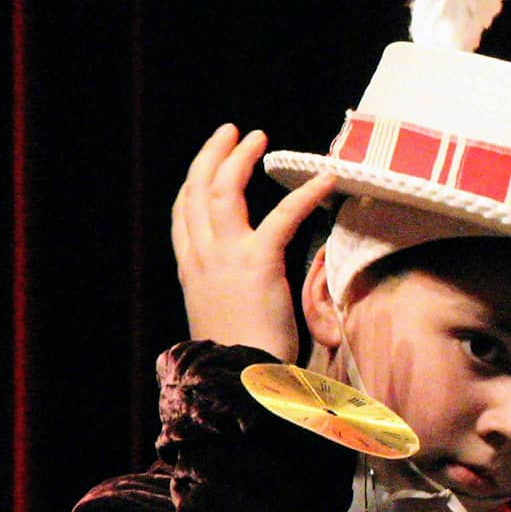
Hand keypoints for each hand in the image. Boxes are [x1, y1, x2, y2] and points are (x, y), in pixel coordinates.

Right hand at [170, 124, 335, 360]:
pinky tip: (327, 178)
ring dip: (240, 159)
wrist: (238, 378)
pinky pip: (283, 216)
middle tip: (231, 133)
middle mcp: (200, 257)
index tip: (207, 165)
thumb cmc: (239, 358)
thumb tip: (249, 284)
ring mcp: (224, 256)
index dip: (194, 185)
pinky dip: (306, 194)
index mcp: (190, 270)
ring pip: (222, 190)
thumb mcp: (223, 316)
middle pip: (195, 192)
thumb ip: (228, 290)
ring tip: (257, 137)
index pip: (183, 216)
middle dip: (212, 156)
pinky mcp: (257, 261)